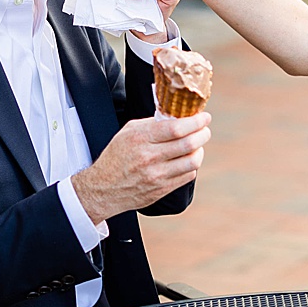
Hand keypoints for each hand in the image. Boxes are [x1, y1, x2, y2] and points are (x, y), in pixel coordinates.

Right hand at [72, 112, 209, 223]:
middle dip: (203, 134)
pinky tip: (186, 160)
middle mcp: (149, 157)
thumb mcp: (128, 132)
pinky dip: (191, 166)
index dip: (196, 122)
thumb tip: (179, 116)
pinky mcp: (161, 189)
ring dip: (199, 151)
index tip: (205, 118)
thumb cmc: (117, 156)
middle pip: (189, 144)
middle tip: (204, 130)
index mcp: (140, 138)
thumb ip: (153, 123)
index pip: (176, 128)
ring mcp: (156, 176)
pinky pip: (188, 175)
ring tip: (196, 146)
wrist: (103, 188)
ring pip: (192, 161)